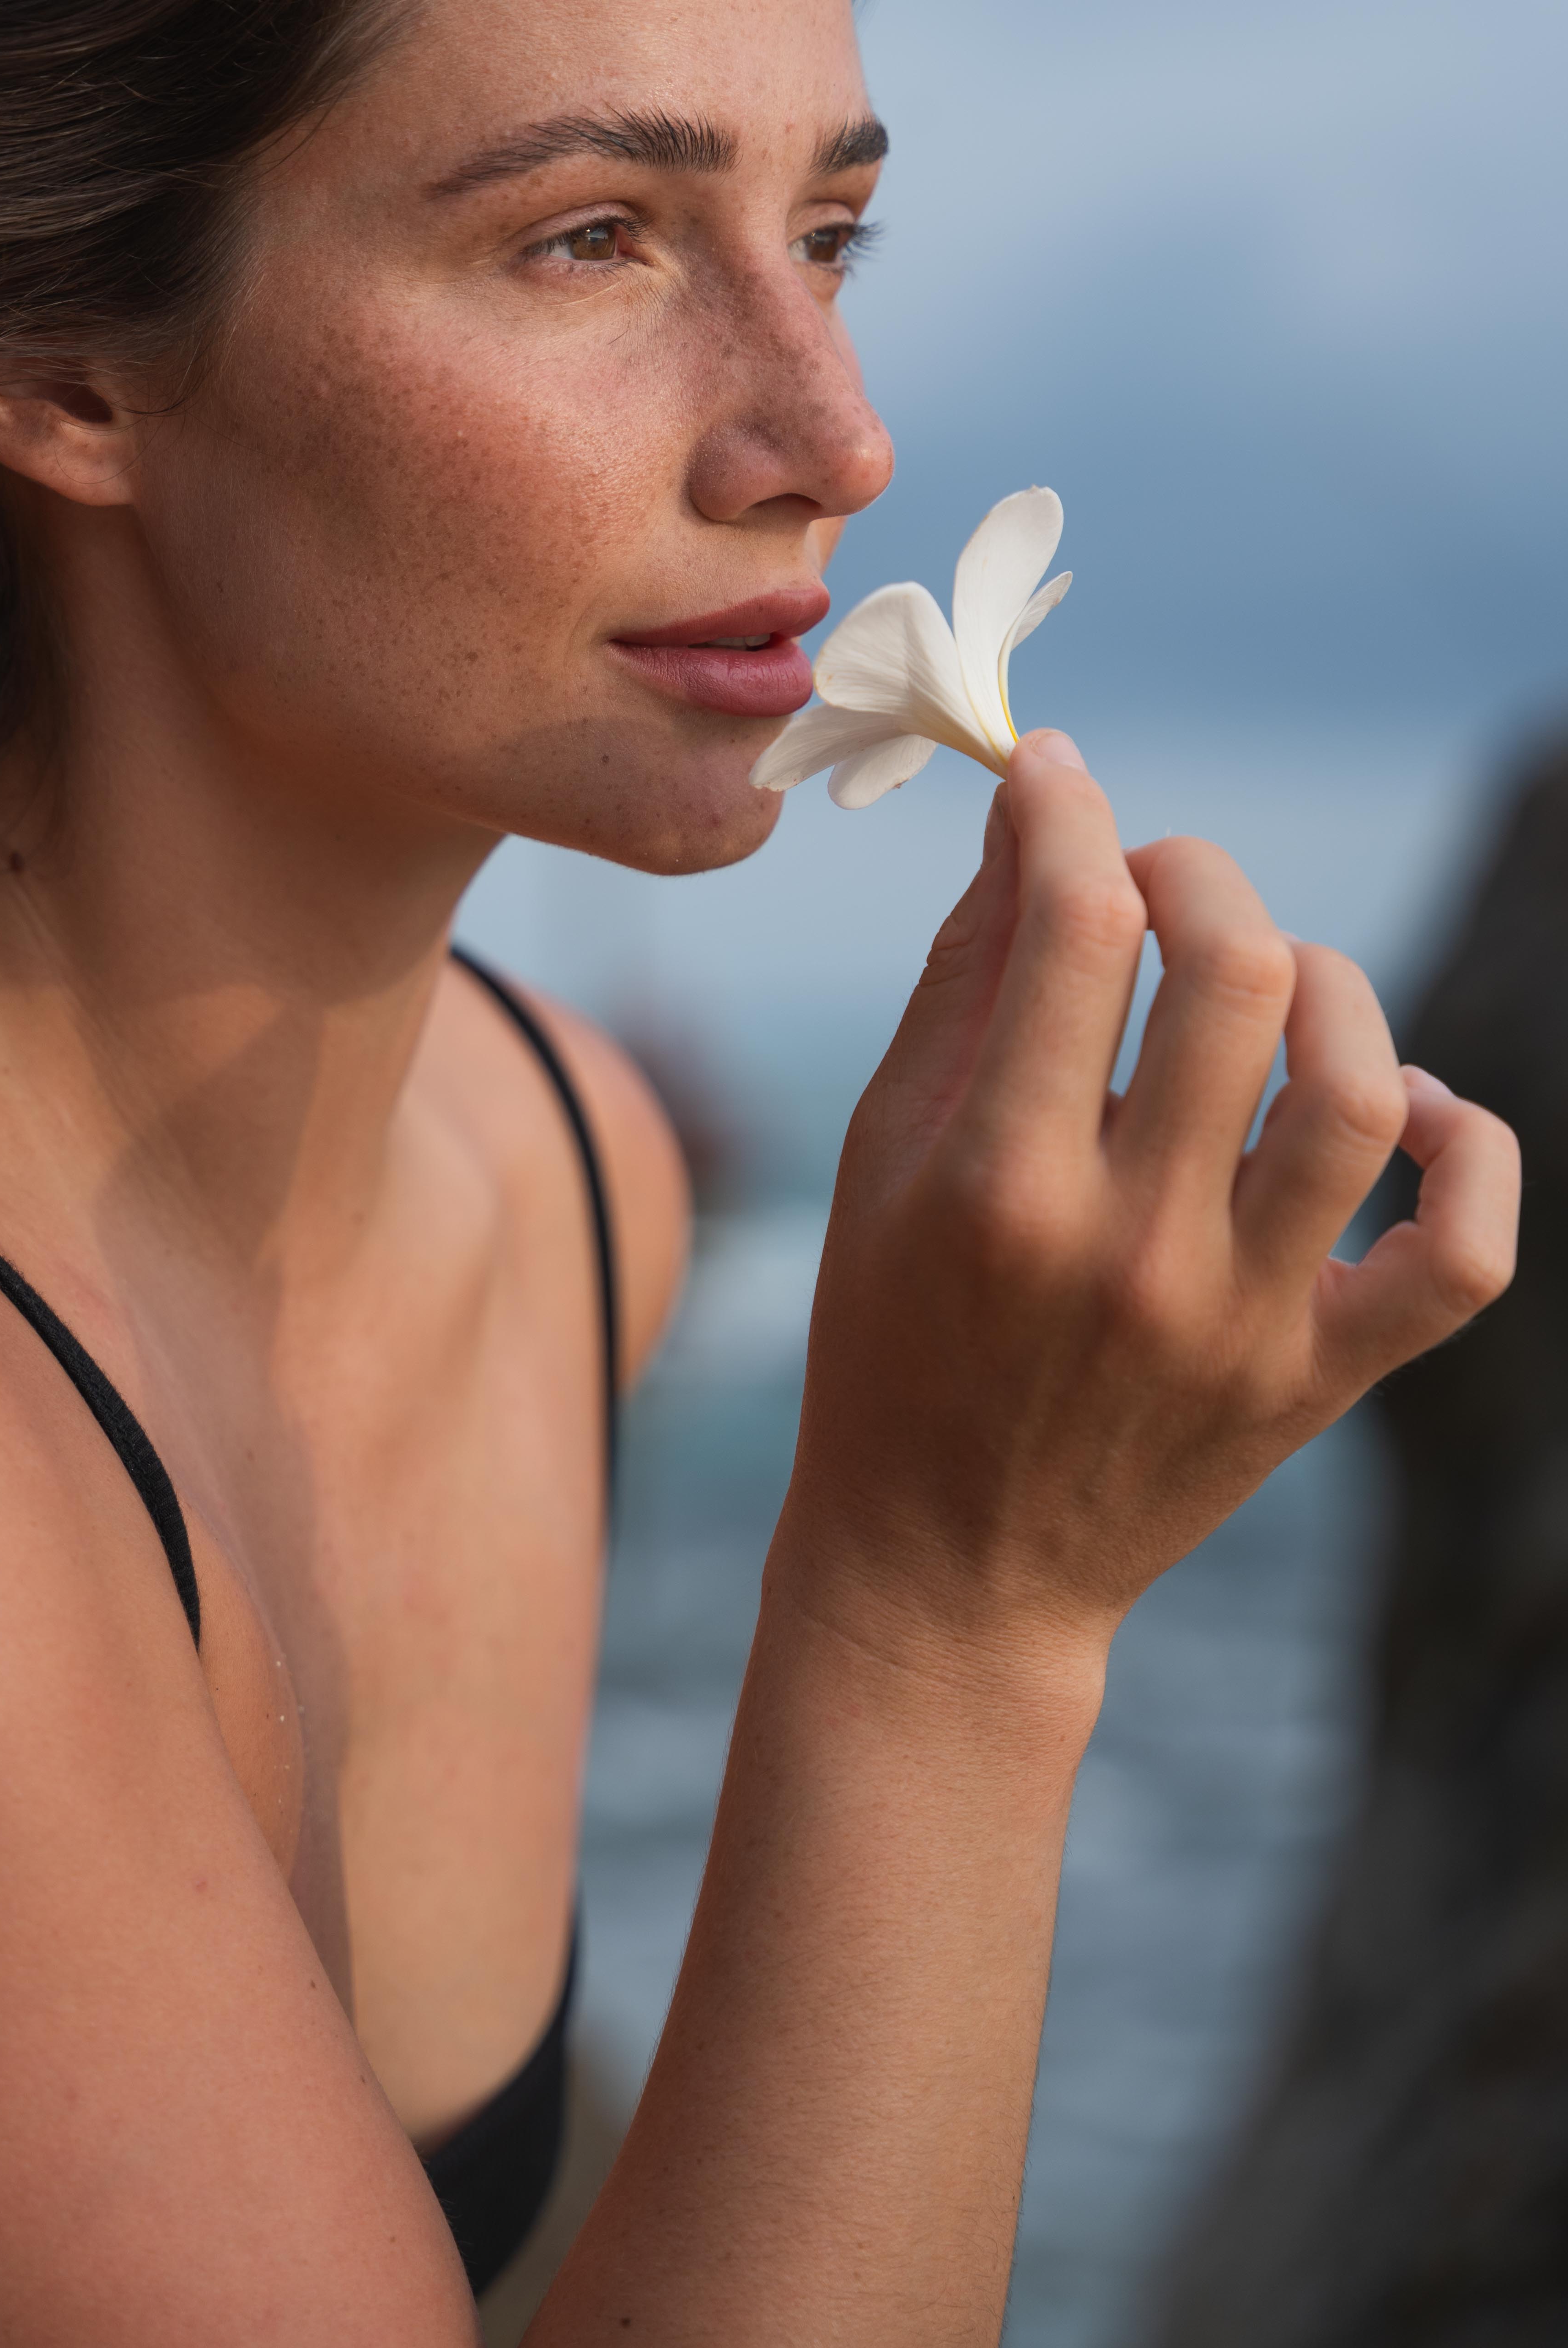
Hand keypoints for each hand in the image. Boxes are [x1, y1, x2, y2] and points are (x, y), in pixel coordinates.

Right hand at [781, 732, 1520, 1676]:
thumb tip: (1034, 819)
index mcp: (1001, 1187)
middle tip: (1154, 879)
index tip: (1060, 779)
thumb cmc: (891, 1335)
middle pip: (1237, 978)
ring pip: (1363, 1091)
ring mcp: (1243, 1324)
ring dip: (1327, 988)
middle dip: (1195, 873)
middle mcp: (1134, 1252)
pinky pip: (1461, 1250)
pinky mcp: (1321, 1382)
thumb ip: (961, 979)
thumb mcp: (881, 1154)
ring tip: (1271, 986)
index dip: (1071, 810)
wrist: (949, 1568)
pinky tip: (1408, 1106)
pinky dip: (1466, 1150)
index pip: (1076, 927)